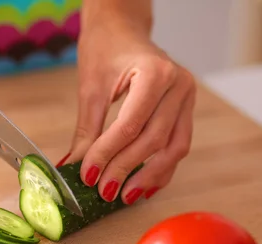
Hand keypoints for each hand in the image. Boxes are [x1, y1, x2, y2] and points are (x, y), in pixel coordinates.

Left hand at [61, 6, 195, 204]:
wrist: (123, 28)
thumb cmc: (106, 49)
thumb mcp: (91, 88)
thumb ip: (86, 131)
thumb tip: (74, 167)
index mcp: (155, 73)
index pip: (130, 126)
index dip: (108, 155)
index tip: (89, 175)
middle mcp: (179, 85)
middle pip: (154, 140)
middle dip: (127, 169)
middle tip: (105, 190)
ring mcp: (187, 98)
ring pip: (174, 148)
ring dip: (150, 176)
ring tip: (126, 196)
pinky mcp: (186, 110)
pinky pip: (178, 145)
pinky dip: (162, 168)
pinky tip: (145, 186)